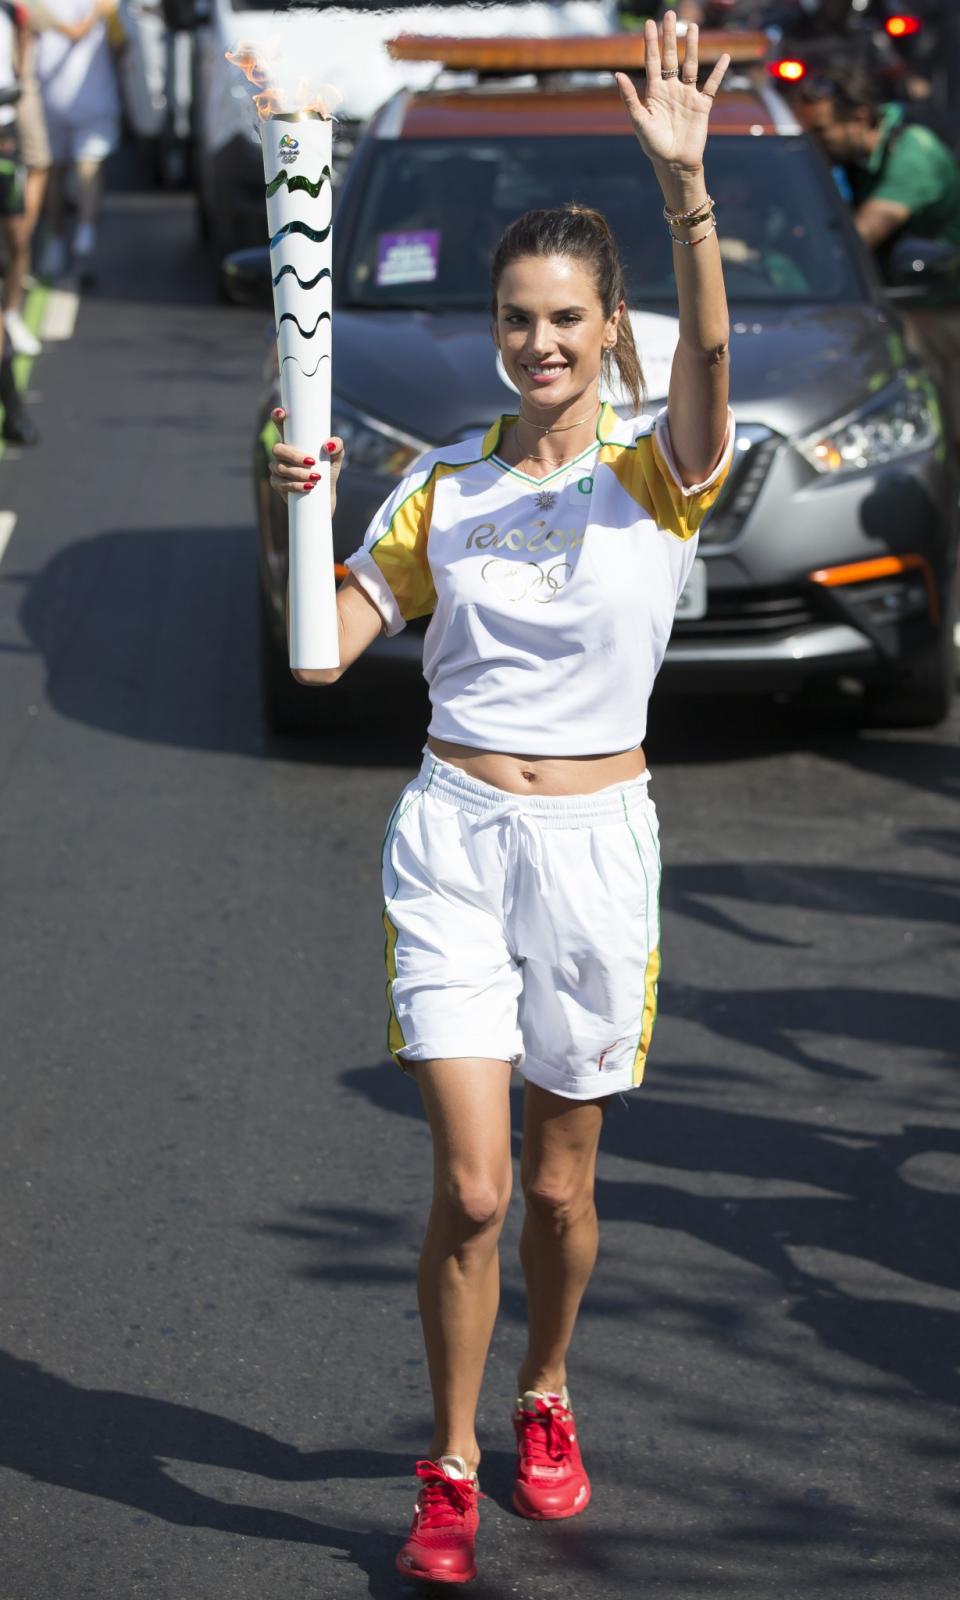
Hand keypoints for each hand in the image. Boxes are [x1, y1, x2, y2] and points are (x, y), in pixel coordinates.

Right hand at [269, 407, 342, 514]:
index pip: (280, 425)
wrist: (324, 497)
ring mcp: (277, 468)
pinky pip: (281, 484)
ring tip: (316, 477)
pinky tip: (308, 487)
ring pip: (280, 467)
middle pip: (278, 448)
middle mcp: (281, 453)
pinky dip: (296, 486)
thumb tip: (328, 445)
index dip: (277, 417)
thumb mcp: (336, 457)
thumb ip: (337, 445)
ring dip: (298, 473)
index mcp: (292, 441)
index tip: (282, 413)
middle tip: (312, 461)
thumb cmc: (328, 471)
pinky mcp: (277, 484)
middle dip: (294, 455)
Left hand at [615, 10, 728, 173]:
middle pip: (670, 57)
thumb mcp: (639, 121)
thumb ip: (630, 97)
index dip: (650, 42)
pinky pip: (712, 85)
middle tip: (670, 14)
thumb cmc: (654, 146)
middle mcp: (671, 90)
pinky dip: (719, 71)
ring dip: (692, 47)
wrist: (674, 164)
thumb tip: (617, 74)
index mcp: (654, 92)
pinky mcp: (702, 105)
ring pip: (691, 65)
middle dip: (670, 36)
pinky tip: (724, 57)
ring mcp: (687, 96)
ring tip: (693, 27)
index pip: (652, 61)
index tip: (649, 23)